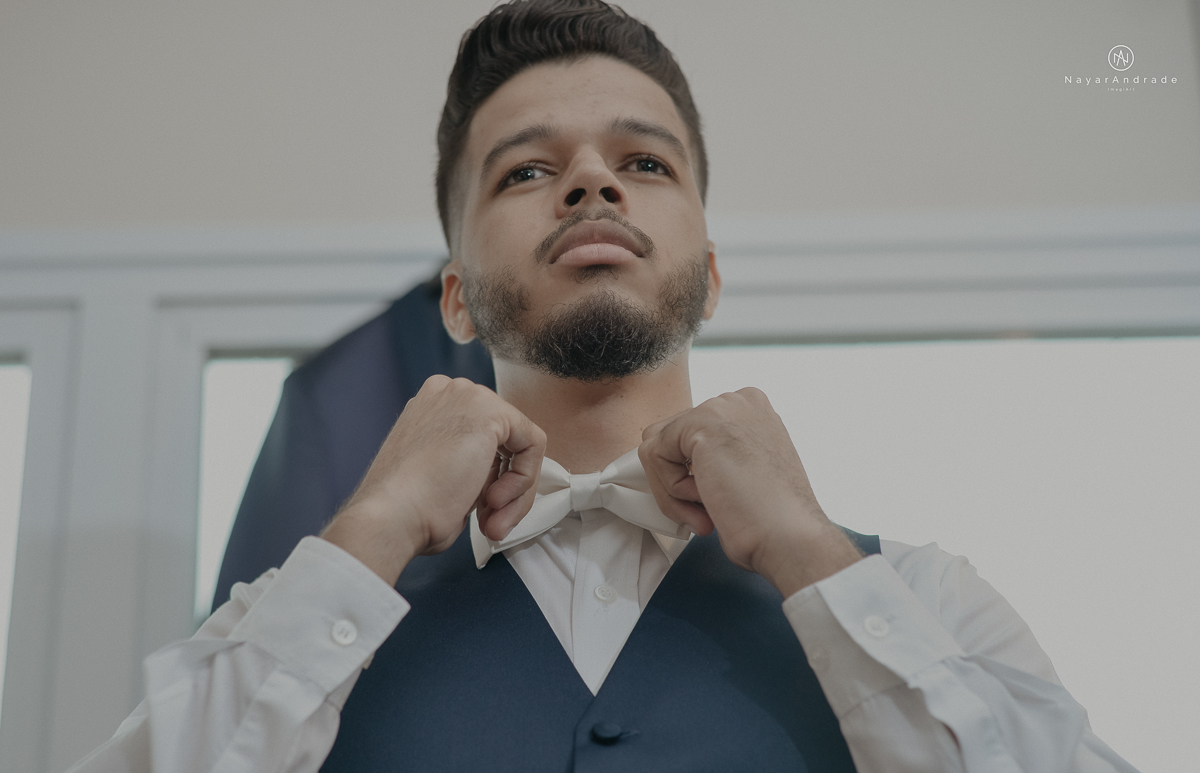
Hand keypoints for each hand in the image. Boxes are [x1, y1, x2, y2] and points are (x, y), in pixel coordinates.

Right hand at [322, 376, 544, 584]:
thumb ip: (471, 466)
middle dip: (505, 487)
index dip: (490, 482)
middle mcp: (451, 393)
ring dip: (514, 491)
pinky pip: (533, 444)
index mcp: (433, 406)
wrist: (391, 516)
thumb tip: (498, 481)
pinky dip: (523, 480)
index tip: (482, 514)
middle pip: (506, 439)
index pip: (485, 439)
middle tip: (491, 523)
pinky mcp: (491, 412)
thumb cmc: (407, 510)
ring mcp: (470, 397)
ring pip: (522, 443)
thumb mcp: (442, 476)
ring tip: (492, 521)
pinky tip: (495, 501)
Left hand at [638, 388, 861, 595]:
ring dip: (673, 490)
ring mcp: (720, 408)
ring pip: (657, 447)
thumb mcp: (744, 471)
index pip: (690, 435)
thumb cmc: (771, 518)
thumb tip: (675, 462)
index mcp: (751, 410)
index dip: (691, 475)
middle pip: (670, 438)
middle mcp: (737, 400)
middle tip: (706, 513)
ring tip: (707, 512)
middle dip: (679, 482)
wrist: (787, 536)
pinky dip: (669, 490)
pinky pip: (653, 456)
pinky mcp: (700, 424)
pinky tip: (705, 501)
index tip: (715, 501)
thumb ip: (715, 455)